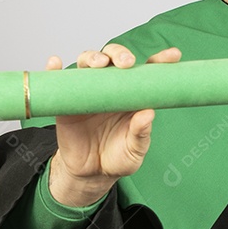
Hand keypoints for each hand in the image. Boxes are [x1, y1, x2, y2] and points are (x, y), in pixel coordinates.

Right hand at [46, 44, 180, 205]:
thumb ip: (140, 134)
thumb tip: (147, 114)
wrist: (90, 173)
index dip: (160, 60)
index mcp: (133, 95)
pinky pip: (59, 81)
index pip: (146, 72)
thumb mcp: (134, 150)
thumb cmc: (117, 158)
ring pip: (88, 63)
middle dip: (120, 54)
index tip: (172, 56)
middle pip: (114, 59)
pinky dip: (54, 69)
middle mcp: (111, 87)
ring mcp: (89, 91)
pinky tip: (55, 62)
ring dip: (93, 58)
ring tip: (99, 64)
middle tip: (126, 63)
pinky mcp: (67, 101)